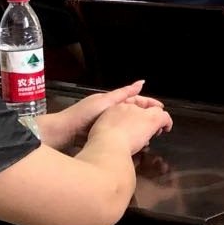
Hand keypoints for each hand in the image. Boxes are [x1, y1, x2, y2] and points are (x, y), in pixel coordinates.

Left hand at [36, 81, 165, 148]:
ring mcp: (103, 124)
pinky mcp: (99, 135)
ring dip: (138, 128)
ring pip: (126, 124)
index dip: (148, 104)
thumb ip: (123, 93)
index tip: (162, 110)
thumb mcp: (105, 101)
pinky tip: (134, 143)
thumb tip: (142, 82)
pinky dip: (128, 136)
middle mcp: (108, 111)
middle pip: (132, 112)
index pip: (134, 100)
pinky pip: (119, 134)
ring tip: (149, 135)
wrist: (61, 133)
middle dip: (145, 117)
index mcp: (109, 101)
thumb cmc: (82, 115)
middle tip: (159, 126)